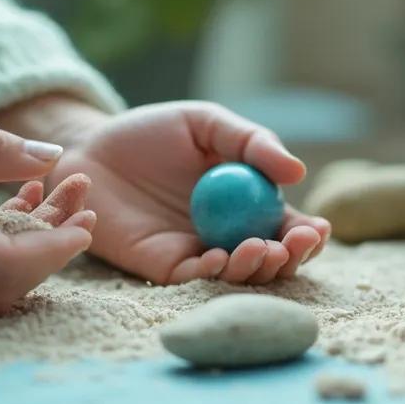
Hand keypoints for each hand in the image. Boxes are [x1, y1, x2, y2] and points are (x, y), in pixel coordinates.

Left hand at [21, 100, 330, 284]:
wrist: (89, 149)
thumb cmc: (151, 132)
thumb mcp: (206, 123)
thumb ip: (251, 142)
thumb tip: (298, 172)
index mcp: (249, 202)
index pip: (288, 227)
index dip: (307, 235)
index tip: (315, 230)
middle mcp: (229, 234)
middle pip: (271, 259)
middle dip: (289, 259)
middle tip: (289, 246)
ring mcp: (198, 253)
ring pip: (238, 276)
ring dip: (254, 269)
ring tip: (257, 248)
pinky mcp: (164, 267)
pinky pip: (194, 280)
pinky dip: (211, 274)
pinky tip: (218, 258)